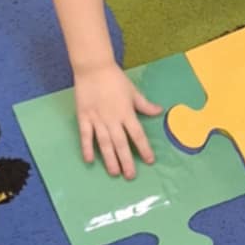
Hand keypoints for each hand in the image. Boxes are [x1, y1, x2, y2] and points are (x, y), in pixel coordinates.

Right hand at [74, 60, 160, 179]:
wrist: (93, 68)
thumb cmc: (115, 79)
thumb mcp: (133, 91)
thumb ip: (145, 105)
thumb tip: (159, 111)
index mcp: (127, 113)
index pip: (138, 135)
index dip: (144, 149)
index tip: (150, 160)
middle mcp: (113, 119)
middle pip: (121, 144)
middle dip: (127, 161)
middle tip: (130, 175)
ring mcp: (97, 119)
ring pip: (104, 143)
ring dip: (110, 159)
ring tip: (114, 173)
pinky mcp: (84, 117)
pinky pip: (86, 136)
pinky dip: (87, 148)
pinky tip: (90, 160)